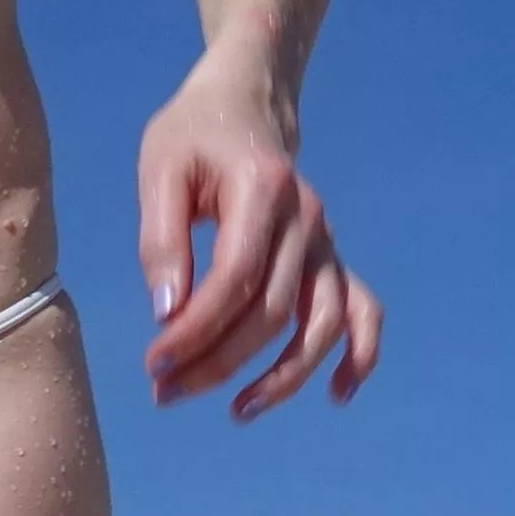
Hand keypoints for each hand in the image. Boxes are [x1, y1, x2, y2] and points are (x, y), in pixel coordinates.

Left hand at [136, 62, 379, 421]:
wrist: (244, 104)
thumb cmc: (192, 138)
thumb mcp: (159, 171)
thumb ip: (161, 240)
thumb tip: (167, 314)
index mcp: (263, 188)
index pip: (235, 277)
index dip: (196, 329)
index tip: (154, 362)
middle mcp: (306, 218)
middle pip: (272, 311)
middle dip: (218, 361)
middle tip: (164, 390)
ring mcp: (325, 240)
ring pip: (321, 323)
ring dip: (284, 377)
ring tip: (237, 411)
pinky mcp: (330, 257)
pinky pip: (361, 310)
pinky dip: (359, 354)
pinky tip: (335, 394)